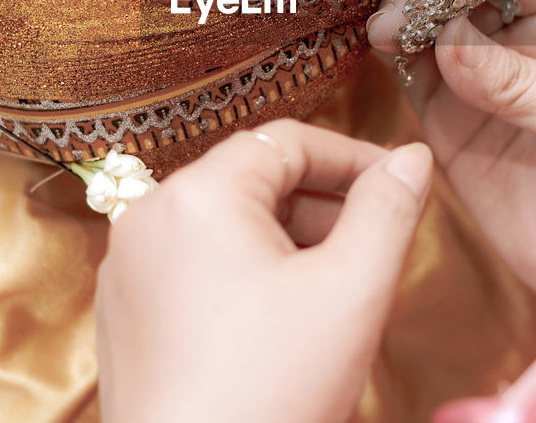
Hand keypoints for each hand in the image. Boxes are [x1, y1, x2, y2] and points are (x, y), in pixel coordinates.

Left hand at [95, 120, 433, 422]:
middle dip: (322, 207)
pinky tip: (281, 326)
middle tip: (374, 249)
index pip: (289, 141)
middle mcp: (149, 218)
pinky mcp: (124, 313)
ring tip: (334, 295)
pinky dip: (244, 276)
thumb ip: (388, 210)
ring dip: (287, 244)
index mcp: (198, 195)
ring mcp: (128, 268)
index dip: (354, 158)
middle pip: (254, 181)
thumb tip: (411, 158)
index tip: (399, 186)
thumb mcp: (351, 291)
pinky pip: (195, 267)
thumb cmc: (268, 394)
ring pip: (226, 226)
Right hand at [368, 0, 535, 307]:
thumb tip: (448, 39)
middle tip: (392, 20)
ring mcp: (487, 74)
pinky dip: (393, 59)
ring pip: (432, 23)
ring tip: (380, 35)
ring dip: (402, 21)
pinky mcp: (453, 115)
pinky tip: (380, 56)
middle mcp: (530, 33)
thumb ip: (521, 81)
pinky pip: (415, 71)